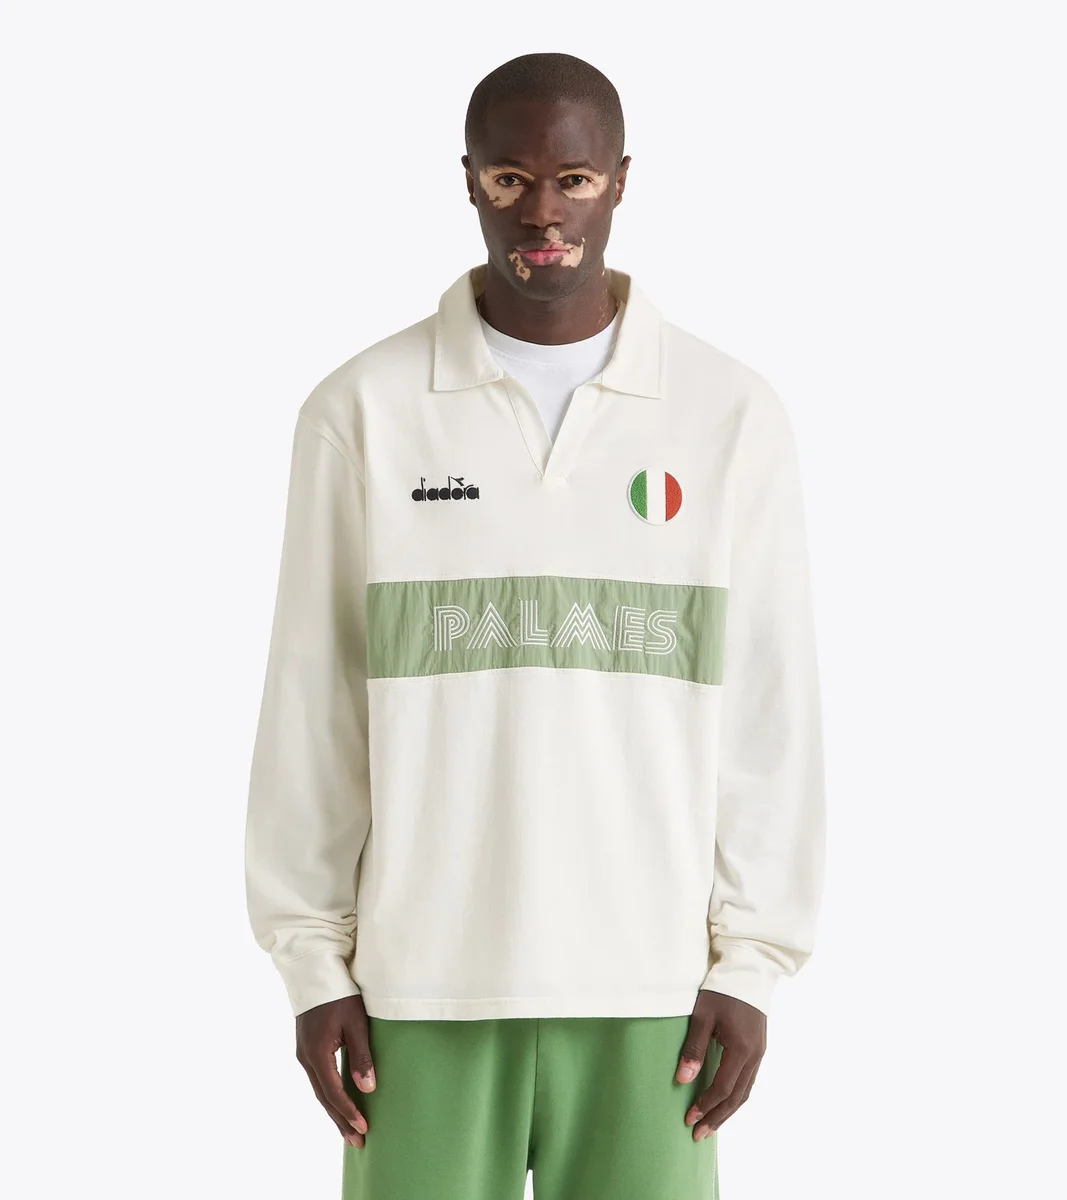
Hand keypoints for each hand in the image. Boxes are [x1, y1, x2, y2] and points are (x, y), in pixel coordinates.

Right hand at [295, 994, 375, 1147]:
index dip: (349, 1112)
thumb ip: (362, 1056)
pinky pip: (318, 1079)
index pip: (333, 1092)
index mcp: (317, 1054)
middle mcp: (306, 1058)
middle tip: (357, 1142)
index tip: (363, 1128)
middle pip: (324, 1098)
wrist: (315, 973)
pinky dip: (329, 1095)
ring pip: (319, 1090)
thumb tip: (368, 1088)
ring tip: (350, 1130)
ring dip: (334, 1111)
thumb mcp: (356, 1023)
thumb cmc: (340, 994)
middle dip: (341, 1120)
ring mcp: (303, 1054)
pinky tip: (338, 1103)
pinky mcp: (306, 1048)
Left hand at [675, 989, 766, 1140]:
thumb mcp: (702, 1016)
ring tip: (710, 1125)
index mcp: (741, 1049)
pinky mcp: (759, 1047)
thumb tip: (682, 1080)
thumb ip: (693, 1048)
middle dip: (717, 1117)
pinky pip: (749, 1080)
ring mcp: (760, 1052)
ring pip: (745, 1091)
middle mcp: (755, 1055)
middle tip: (698, 1134)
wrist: (748, 971)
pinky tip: (724, 1101)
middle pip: (737, 1097)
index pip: (723, 1088)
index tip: (688, 1119)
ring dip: (727, 1111)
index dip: (705, 1105)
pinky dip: (736, 1096)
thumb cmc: (721, 991)